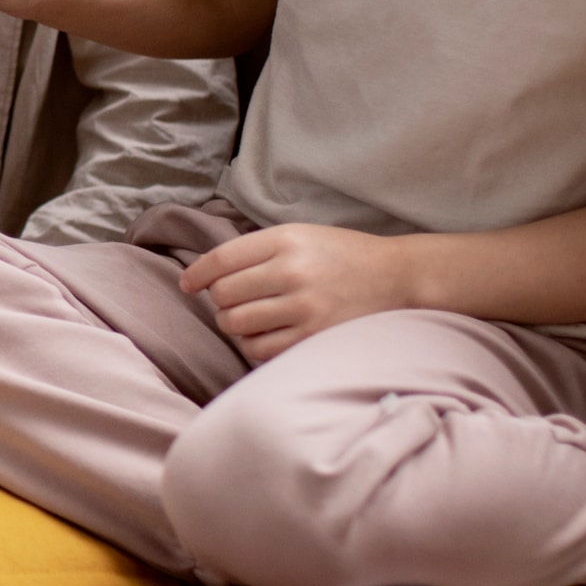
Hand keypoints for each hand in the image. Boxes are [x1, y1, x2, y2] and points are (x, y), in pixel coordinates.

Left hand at [181, 224, 412, 361]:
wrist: (397, 278)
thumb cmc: (342, 256)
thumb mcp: (301, 236)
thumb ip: (257, 250)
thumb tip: (207, 273)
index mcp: (285, 240)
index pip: (221, 259)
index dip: (196, 274)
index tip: (189, 285)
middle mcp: (292, 272)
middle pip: (224, 295)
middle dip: (220, 301)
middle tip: (232, 301)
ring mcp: (304, 307)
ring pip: (237, 325)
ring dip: (234, 324)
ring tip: (247, 319)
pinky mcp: (314, 337)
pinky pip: (261, 349)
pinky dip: (254, 345)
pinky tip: (265, 335)